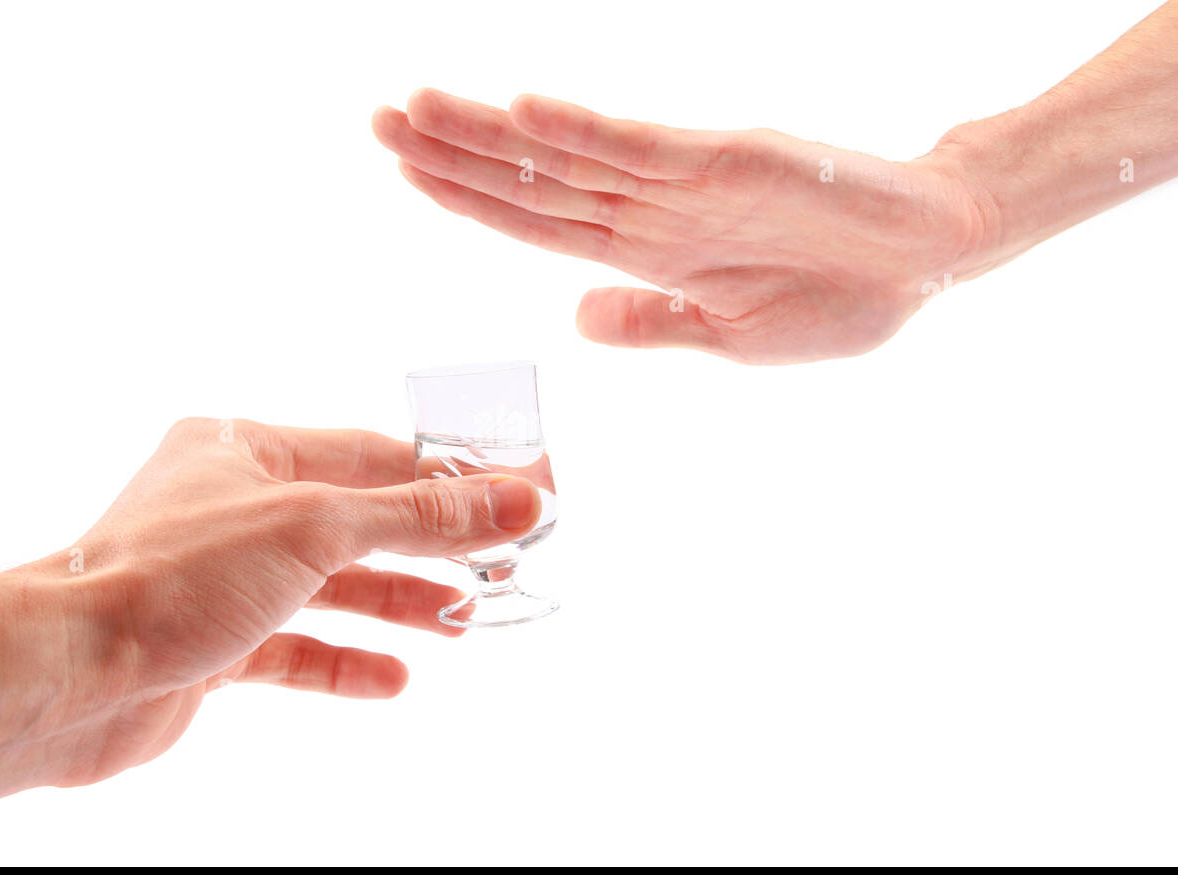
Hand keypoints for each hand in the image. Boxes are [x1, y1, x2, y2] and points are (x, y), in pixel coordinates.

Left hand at [0, 416, 542, 836]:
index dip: (448, 475)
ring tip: (462, 620)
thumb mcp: (317, 526)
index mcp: (244, 448)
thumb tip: (516, 497)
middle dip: (429, 544)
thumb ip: (420, 514)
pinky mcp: (212, 644)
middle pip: (356, 520)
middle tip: (499, 563)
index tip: (516, 494)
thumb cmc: (171, 576)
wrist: (70, 674)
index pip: (371, 454)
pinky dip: (344, 659)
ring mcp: (222, 578)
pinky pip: (295, 648)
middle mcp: (233, 506)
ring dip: (397, 601)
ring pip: (330, 585)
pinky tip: (391, 678)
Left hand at [373, 90, 994, 363]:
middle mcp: (650, 207)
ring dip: (492, 132)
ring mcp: (685, 180)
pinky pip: (644, 148)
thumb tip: (575, 321)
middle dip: (453, 152)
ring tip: (419, 106)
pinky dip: (585, 132)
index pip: (535, 221)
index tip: (407, 169)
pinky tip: (527, 113)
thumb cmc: (840, 298)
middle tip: (378, 120)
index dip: (470, 197)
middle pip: (532, 178)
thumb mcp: (731, 335)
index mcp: (646, 250)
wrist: (930, 259)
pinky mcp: (731, 162)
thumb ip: (652, 322)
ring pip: (569, 154)